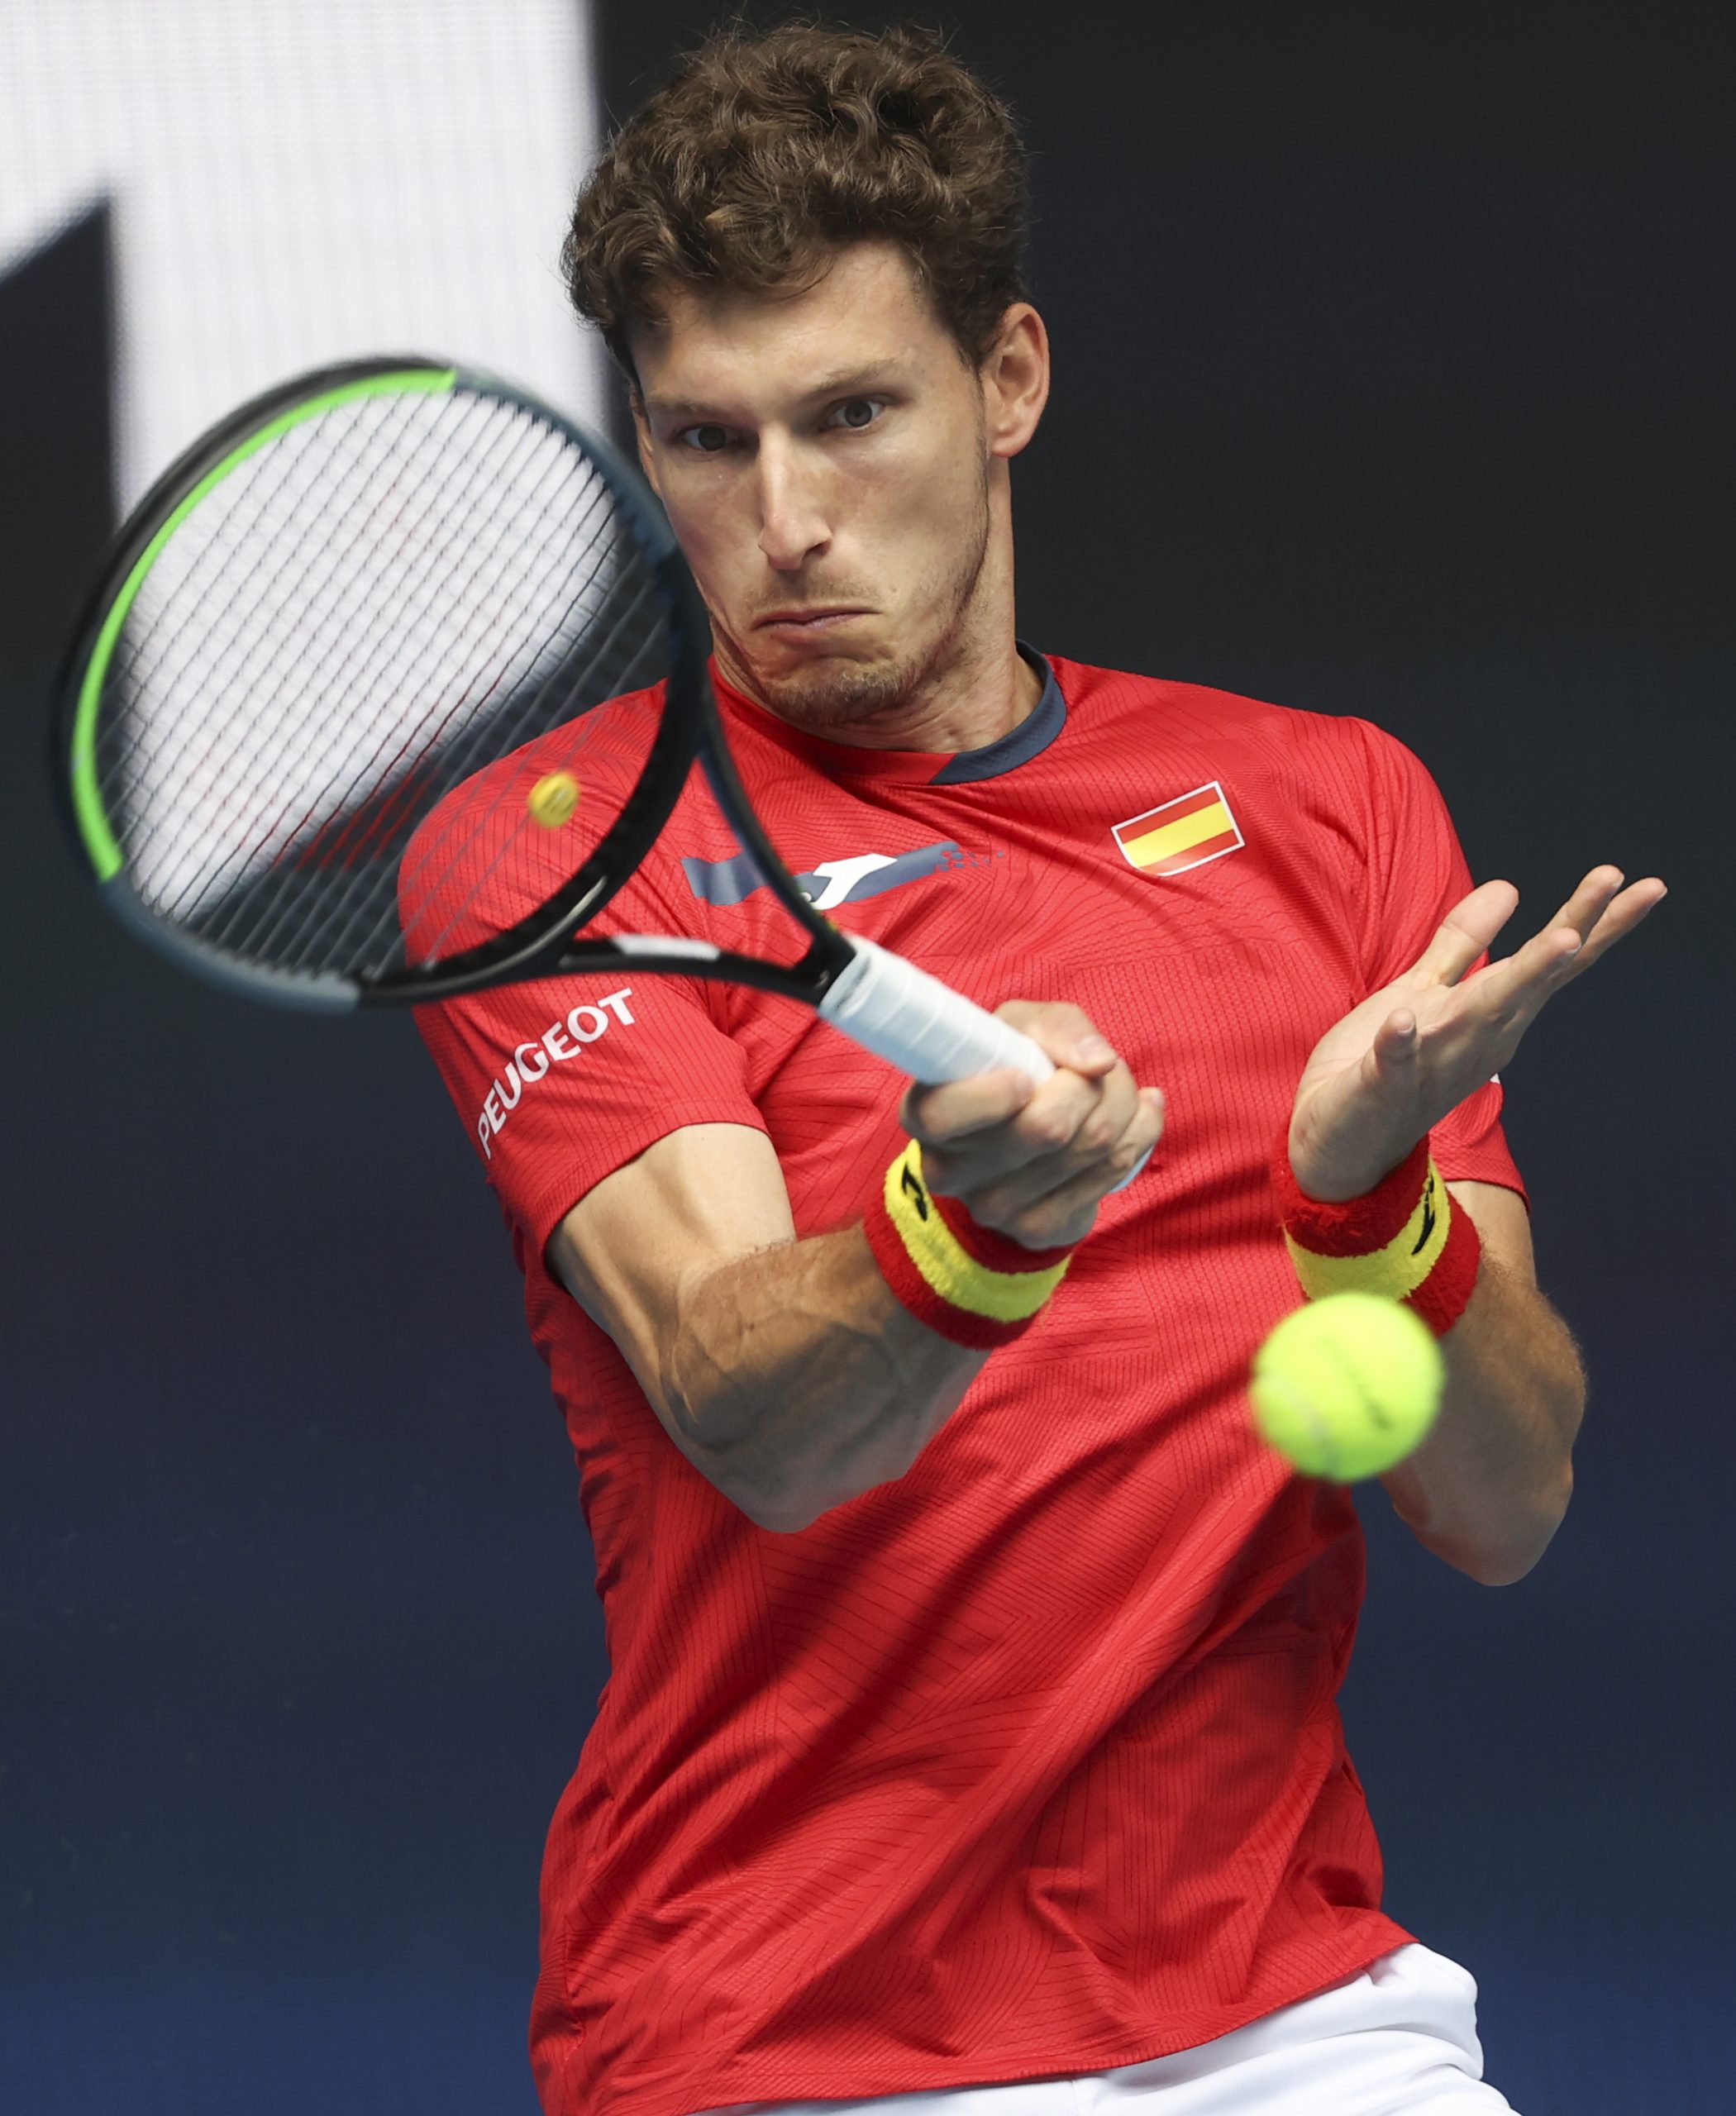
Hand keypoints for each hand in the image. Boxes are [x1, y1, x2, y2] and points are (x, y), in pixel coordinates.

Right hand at [902, 1002, 1165, 1248]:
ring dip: (1123, 1103)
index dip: (992, 1095)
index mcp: (927, 1113)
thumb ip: (1056, 1028)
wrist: (1024, 1142)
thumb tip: (1100, 1062)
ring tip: (1116, 1087)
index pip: (944, 1114)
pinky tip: (1133, 1118)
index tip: (1025, 1077)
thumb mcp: (1021, 1029)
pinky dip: (1140, 1132)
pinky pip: (1113, 1171)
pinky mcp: (1037, 1230)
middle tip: (1099, 1069)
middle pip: (1047, 1127)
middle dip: (1094, 1084)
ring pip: (1093, 1146)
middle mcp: (950, 1170)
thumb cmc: (1015, 1066)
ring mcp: (993, 1208)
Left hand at [1288, 865, 1665, 1201]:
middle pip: (1533, 980)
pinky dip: (1398, 1045)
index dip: (1590, 920)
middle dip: (1578, 933)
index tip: (1632, 878)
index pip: (1548, 964)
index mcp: (1489, 1013)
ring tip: (1563, 937)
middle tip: (1629, 885)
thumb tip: (1508, 886)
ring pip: (1478, 1017)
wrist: (1342, 1146)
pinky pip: (1391, 1063)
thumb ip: (1463, 942)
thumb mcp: (1425, 989)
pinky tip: (1401, 1021)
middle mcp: (1476, 1037)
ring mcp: (1432, 1063)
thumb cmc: (1391, 1063)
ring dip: (1520, 980)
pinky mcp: (1380, 1087)